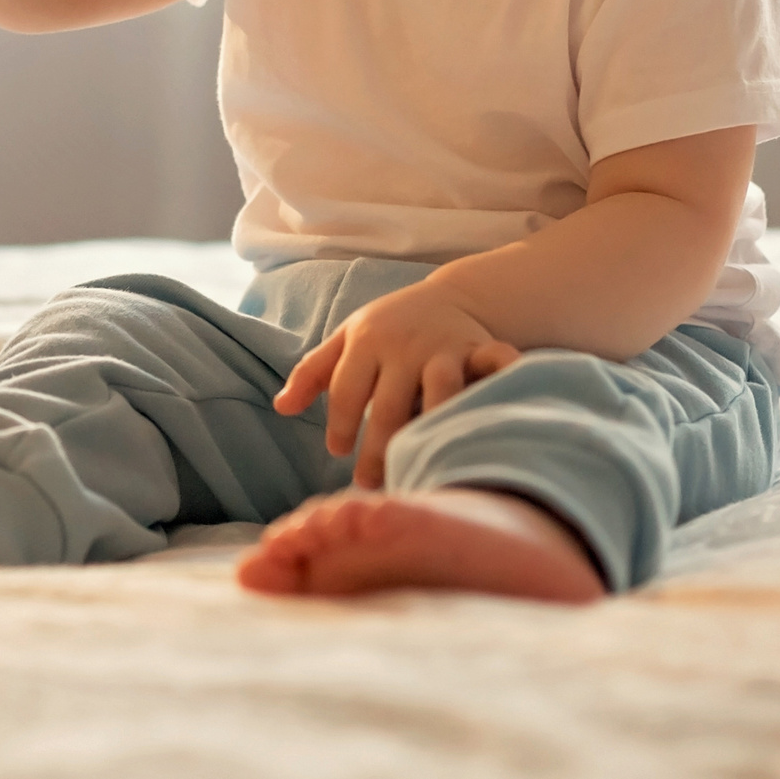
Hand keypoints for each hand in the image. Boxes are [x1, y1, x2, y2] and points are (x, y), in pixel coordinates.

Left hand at [272, 280, 519, 487]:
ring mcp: (446, 348)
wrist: (453, 296)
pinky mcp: (480, 351)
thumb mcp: (348, 339)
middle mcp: (405, 344)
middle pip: (389, 405)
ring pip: (440, 391)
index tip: (340, 453)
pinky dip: (498, 386)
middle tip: (372, 482)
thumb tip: (281, 408)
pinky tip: (491, 427)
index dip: (341, 427)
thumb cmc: (390, 327)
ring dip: (432, 431)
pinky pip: (492, 369)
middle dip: (378, 451)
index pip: (346, 392)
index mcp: (366, 340)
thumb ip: (314, 371)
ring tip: (423, 467)